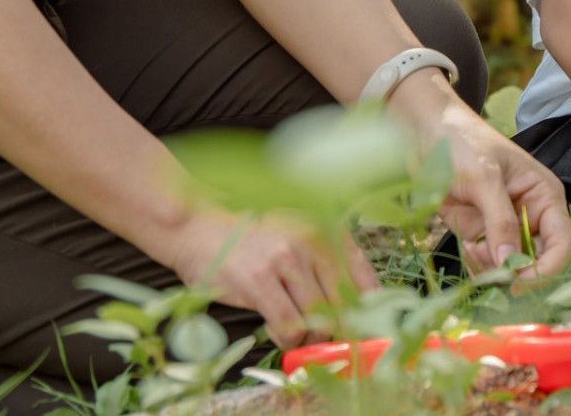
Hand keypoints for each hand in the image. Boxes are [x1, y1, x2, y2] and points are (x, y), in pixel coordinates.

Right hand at [169, 209, 377, 347]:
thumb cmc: (251, 236)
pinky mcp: (260, 280)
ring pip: (318, 317)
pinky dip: (290, 339)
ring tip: (303, 337)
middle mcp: (312, 240)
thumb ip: (325, 264)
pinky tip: (282, 335)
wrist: (201, 227)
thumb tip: (356, 304)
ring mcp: (286, 259)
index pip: (363, 275)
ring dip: (313, 338)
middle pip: (344, 301)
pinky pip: (288, 325)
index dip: (369, 308)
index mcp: (325, 229)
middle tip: (334, 342)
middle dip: (342, 330)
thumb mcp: (296, 236)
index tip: (369, 328)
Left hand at [391, 75, 570, 278]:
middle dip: (516, 273)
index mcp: (545, 196)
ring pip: (511, 268)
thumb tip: (510, 265)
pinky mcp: (481, 233)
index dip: (547, 269)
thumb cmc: (463, 142)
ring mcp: (504, 226)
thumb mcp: (485, 177)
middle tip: (492, 275)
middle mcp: (531, 215)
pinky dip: (478, 264)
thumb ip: (500, 221)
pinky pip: (487, 264)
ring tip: (472, 248)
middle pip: (538, 262)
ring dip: (493, 269)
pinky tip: (466, 246)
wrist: (426, 131)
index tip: (520, 283)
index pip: (562, 244)